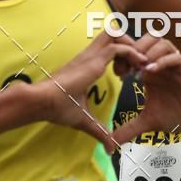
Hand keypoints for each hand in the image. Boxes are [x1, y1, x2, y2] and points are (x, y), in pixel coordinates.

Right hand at [41, 31, 144, 152]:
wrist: (42, 102)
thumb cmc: (57, 108)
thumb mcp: (85, 120)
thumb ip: (99, 131)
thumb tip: (110, 148)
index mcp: (86, 64)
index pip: (108, 46)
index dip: (124, 55)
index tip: (129, 75)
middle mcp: (89, 55)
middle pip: (113, 32)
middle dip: (130, 43)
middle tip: (137, 64)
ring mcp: (91, 56)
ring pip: (117, 33)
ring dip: (132, 46)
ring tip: (138, 66)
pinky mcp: (93, 61)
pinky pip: (118, 48)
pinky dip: (132, 53)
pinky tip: (138, 67)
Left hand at [111, 36, 180, 145]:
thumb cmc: (177, 115)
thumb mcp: (147, 122)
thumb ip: (128, 129)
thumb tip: (110, 143)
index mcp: (150, 72)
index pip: (135, 51)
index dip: (124, 57)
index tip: (117, 74)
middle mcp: (162, 65)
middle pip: (146, 39)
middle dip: (133, 50)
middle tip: (126, 69)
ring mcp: (174, 66)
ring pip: (161, 42)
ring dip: (147, 52)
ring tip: (138, 69)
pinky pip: (175, 57)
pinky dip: (162, 61)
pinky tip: (150, 73)